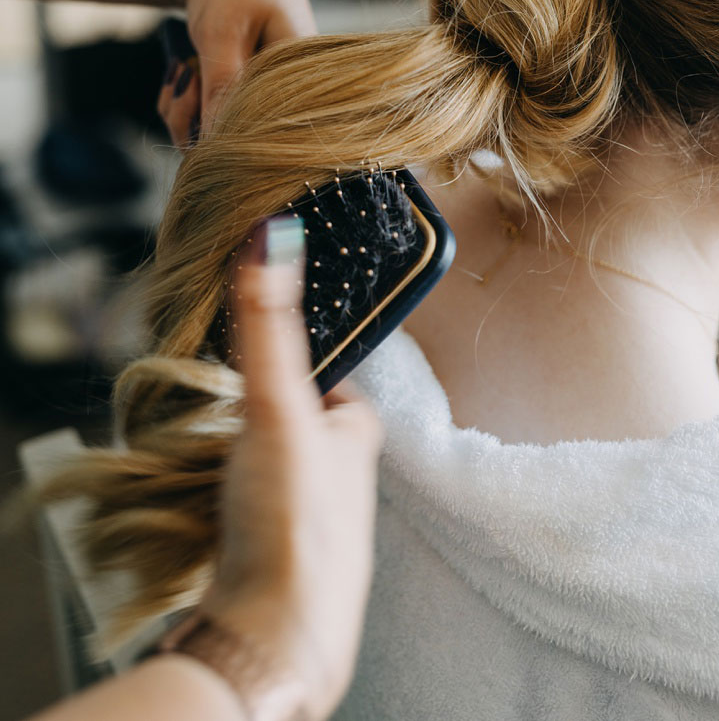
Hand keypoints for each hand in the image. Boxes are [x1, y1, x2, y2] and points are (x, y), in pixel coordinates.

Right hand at [162, 217, 381, 720]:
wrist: (276, 637)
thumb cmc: (292, 519)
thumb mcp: (279, 407)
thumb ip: (269, 327)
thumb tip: (273, 232)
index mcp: (359, 434)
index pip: (329, 379)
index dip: (291, 367)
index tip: (255, 362)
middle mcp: (346, 479)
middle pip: (294, 427)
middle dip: (255, 421)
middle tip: (218, 422)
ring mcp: (313, 525)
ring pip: (270, 474)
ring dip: (236, 469)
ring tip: (208, 474)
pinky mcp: (278, 564)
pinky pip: (249, 519)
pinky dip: (227, 512)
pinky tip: (208, 521)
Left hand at [178, 0, 314, 142]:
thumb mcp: (223, 31)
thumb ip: (223, 86)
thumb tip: (216, 144)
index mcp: (305, 82)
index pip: (267, 135)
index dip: (221, 132)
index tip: (191, 93)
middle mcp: (291, 96)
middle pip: (238, 142)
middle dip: (193, 117)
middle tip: (180, 74)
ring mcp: (267, 96)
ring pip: (215, 133)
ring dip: (184, 108)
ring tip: (181, 69)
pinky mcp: (246, 94)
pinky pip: (209, 119)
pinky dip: (186, 101)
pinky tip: (184, 72)